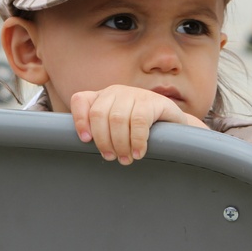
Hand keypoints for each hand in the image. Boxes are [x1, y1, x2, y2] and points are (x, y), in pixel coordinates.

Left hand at [70, 85, 204, 165]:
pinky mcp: (152, 101)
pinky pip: (138, 122)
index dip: (79, 120)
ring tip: (126, 158)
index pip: (81, 100)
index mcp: (102, 97)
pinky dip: (136, 141)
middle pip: (99, 114)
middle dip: (103, 141)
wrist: (173, 125)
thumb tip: (85, 146)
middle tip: (111, 157)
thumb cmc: (140, 130)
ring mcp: (134, 94)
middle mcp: (115, 92)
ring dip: (120, 144)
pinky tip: (139, 152)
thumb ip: (102, 132)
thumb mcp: (118, 128)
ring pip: (117, 119)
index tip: (85, 140)